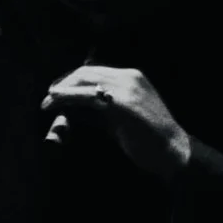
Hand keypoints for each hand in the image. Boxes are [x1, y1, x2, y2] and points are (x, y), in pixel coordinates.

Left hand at [45, 61, 192, 177]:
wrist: (174, 152)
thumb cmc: (149, 140)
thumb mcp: (121, 120)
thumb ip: (98, 112)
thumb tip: (70, 109)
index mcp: (132, 77)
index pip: (94, 71)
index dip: (71, 80)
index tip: (55, 92)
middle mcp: (129, 77)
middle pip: (86, 72)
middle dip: (63, 84)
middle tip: (48, 98)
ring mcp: (127, 88)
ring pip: (85, 81)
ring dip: (63, 91)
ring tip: (48, 102)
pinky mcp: (122, 104)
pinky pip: (88, 97)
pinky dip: (69, 99)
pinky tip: (57, 104)